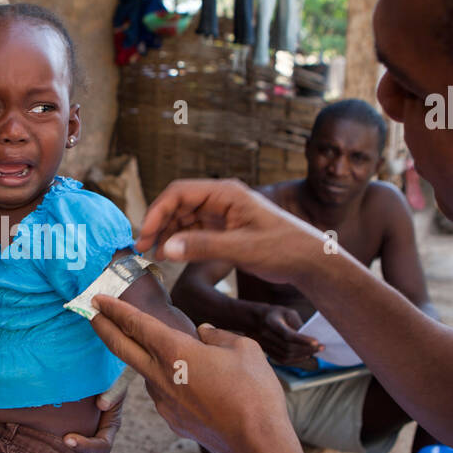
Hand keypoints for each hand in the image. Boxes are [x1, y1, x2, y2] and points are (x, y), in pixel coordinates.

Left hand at [63, 372, 129, 452]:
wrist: (91, 369)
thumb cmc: (103, 371)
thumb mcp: (114, 377)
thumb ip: (112, 389)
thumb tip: (102, 404)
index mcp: (110, 424)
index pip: (102, 445)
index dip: (86, 446)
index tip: (67, 439)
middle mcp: (102, 437)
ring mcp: (91, 441)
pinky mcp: (78, 439)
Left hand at [90, 294, 295, 452]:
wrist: (256, 443)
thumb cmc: (253, 392)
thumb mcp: (243, 349)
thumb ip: (218, 336)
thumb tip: (206, 333)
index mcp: (175, 350)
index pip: (136, 324)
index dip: (115, 309)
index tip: (98, 299)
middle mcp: (160, 375)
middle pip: (121, 348)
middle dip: (104, 328)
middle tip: (92, 314)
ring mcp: (163, 401)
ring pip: (149, 373)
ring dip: (150, 360)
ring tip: (175, 354)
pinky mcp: (172, 420)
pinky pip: (165, 394)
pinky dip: (171, 384)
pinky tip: (192, 385)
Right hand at [134, 179, 333, 288]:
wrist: (310, 260)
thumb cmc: (284, 248)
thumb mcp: (242, 248)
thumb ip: (203, 247)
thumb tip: (166, 248)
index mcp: (226, 193)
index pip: (179, 192)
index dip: (157, 211)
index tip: (145, 235)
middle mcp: (221, 199)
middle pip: (178, 203)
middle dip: (158, 223)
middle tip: (142, 248)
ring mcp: (222, 213)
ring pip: (183, 217)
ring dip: (166, 233)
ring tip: (153, 254)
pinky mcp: (224, 229)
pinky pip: (194, 230)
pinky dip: (180, 241)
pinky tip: (171, 255)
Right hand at [256, 305, 321, 365]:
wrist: (255, 320)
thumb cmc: (276, 314)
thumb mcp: (287, 312)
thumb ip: (298, 323)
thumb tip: (310, 338)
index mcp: (271, 322)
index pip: (287, 334)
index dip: (302, 339)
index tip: (316, 341)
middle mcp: (266, 336)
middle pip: (289, 347)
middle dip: (307, 348)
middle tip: (321, 347)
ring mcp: (266, 346)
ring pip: (287, 355)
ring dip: (304, 354)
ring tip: (316, 351)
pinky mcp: (268, 353)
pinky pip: (284, 360)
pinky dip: (297, 359)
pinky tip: (306, 355)